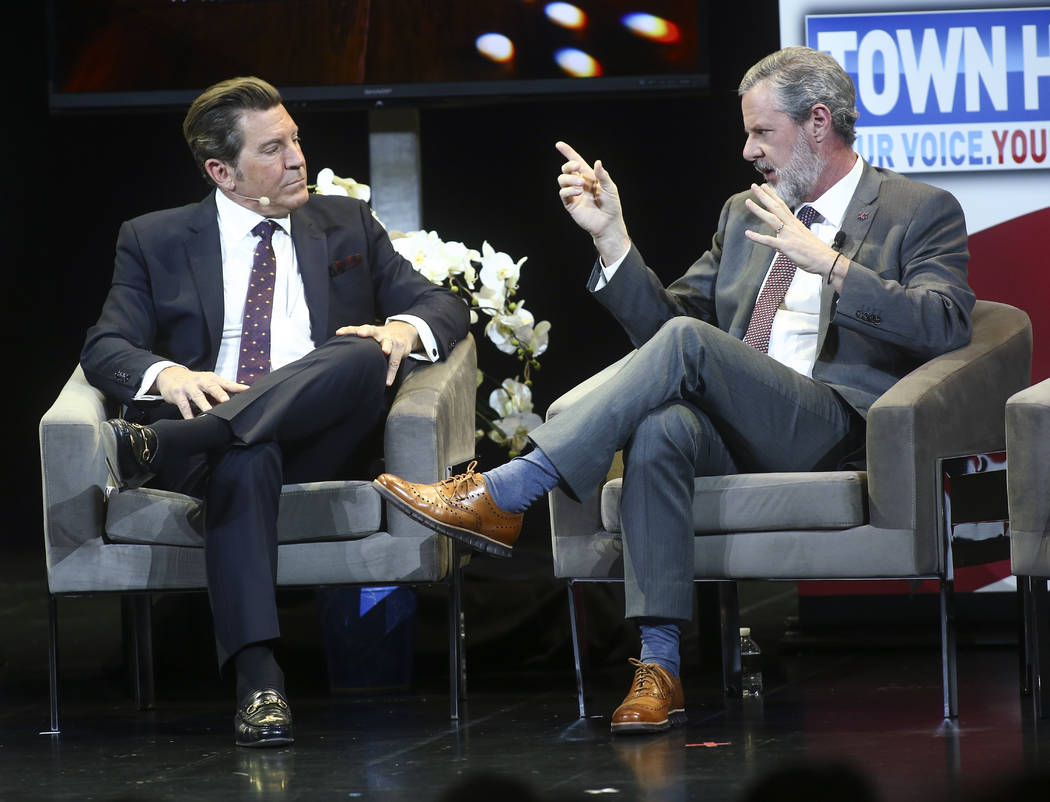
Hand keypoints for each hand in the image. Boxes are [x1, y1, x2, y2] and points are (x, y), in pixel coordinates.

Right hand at [155, 366, 247, 418]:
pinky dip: (187, 414)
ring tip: (209, 411)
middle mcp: (201, 381)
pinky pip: (183, 405)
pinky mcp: (177, 394)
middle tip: (226, 400)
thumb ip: (222, 391)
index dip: (237, 387)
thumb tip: (237, 402)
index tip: (247, 391)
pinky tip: (192, 420)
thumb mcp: (208, 383)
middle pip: (211, 387)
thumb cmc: (195, 382)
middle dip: (219, 393)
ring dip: (204, 404)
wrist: (170, 376)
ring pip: (197, 396)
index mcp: (212, 378)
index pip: (226, 383)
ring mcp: (189, 387)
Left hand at [336, 320, 419, 385]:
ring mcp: (391, 340)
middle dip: (367, 331)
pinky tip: (387, 381)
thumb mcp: (372, 336)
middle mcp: (380, 333)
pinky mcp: (400, 349)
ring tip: (385, 352)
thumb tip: (338, 352)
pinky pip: (395, 362)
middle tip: (361, 334)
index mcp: (371, 330)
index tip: (339, 333)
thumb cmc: (382, 337)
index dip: (348, 330)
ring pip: (388, 343)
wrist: (404, 333)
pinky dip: (391, 372)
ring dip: (386, 347)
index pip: (356, 328)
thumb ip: (358, 342)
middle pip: (372, 330)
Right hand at [555, 140, 629, 264]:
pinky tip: (578, 192)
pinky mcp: (570, 204)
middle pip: (566, 169)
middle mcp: (579, 183)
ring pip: (562, 179)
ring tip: (581, 185)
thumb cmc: (611, 205)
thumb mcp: (610, 188)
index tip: (559, 145)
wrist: (608, 223)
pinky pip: (563, 193)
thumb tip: (597, 162)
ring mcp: (574, 193)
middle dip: (568, 165)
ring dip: (570, 179)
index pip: (576, 161)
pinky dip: (569, 190)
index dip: (567, 152)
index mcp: (589, 176)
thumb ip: (603, 175)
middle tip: (577, 168)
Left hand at [743, 183, 845, 288]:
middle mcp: (791, 226)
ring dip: (758, 210)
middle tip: (754, 186)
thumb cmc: (815, 252)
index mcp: (795, 223)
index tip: (765, 187)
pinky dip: (757, 237)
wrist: (825, 260)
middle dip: (764, 196)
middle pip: (776, 207)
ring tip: (748, 202)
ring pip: (771, 219)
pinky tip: (747, 233)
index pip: (782, 206)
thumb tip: (778, 243)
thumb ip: (788, 239)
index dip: (773, 196)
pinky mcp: (786, 246)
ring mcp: (788, 235)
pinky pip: (769, 240)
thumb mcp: (800, 241)